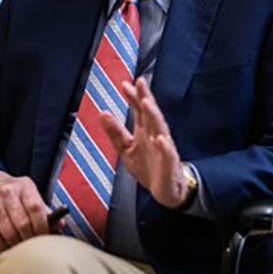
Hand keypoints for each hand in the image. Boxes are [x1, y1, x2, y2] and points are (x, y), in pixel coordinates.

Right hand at [0, 170, 54, 251]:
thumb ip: (43, 207)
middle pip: (23, 223)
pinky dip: (3, 246)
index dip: (43, 226)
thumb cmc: (10, 190)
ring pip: (9, 232)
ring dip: (18, 244)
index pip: (36, 208)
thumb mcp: (29, 191)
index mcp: (24, 186)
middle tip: (35, 245)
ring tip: (23, 247)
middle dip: (31, 238)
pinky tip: (8, 247)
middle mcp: (7, 194)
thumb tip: (59, 223)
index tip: (46, 236)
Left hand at [99, 77, 190, 208]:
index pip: (140, 110)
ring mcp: (164, 149)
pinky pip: (168, 155)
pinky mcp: (170, 165)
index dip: (133, 97)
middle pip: (151, 114)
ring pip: (160, 129)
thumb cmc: (149, 167)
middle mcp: (156, 136)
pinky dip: (165, 147)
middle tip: (140, 83)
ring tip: (146, 103)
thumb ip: (115, 132)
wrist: (167, 191)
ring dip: (154, 116)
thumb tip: (102, 113)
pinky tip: (160, 140)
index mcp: (145, 131)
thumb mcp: (126, 149)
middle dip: (146, 98)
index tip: (125, 84)